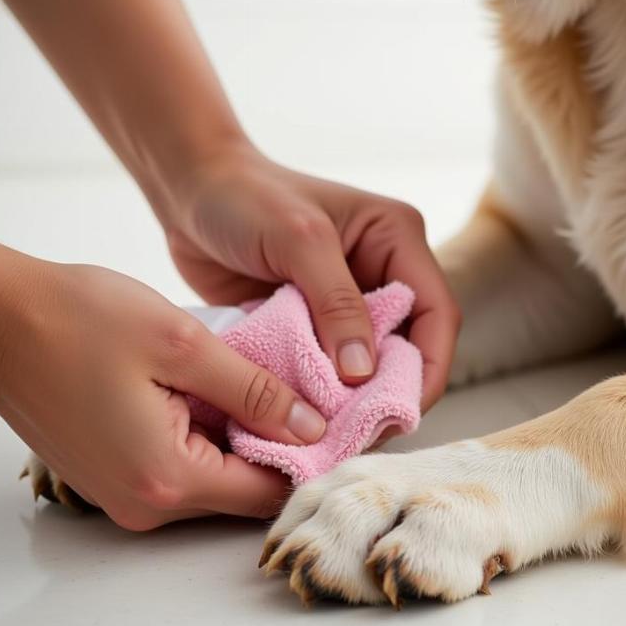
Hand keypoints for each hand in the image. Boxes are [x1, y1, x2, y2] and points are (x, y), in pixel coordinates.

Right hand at [0, 248, 326, 529]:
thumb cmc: (78, 319)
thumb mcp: (184, 345)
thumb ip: (254, 392)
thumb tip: (312, 427)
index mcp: (166, 477)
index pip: (267, 491)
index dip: (310, 458)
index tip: (339, 422)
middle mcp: (145, 502)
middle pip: (241, 490)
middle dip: (278, 446)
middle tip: (309, 396)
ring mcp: (123, 493)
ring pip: (213, 477)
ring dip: (242, 438)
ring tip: (266, 387)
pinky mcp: (112, 474)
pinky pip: (180, 466)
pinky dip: (206, 436)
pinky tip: (216, 393)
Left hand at [163, 140, 459, 409]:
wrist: (188, 190)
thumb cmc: (244, 197)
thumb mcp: (299, 241)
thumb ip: (336, 303)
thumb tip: (364, 374)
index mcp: (397, 238)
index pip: (436, 312)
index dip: (428, 366)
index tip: (401, 410)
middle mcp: (383, 271)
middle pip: (411, 344)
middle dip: (394, 390)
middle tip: (366, 433)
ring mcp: (349, 300)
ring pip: (373, 362)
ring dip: (359, 399)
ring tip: (337, 435)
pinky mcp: (316, 322)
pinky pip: (333, 366)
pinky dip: (326, 393)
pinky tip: (310, 418)